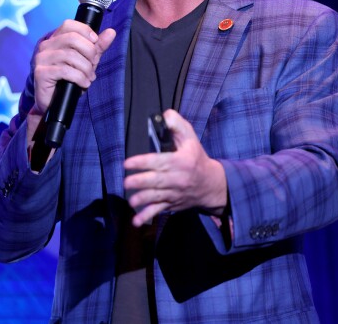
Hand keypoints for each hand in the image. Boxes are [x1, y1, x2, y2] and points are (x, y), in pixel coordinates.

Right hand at [31, 20, 116, 114]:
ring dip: (86, 68)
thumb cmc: (69, 79)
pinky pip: (66, 71)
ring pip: (71, 55)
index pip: (69, 24)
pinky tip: (83, 83)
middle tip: (94, 64)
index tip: (95, 43)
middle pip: (73, 38)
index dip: (85, 31)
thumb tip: (111, 32)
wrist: (54, 102)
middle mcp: (46, 46)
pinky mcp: (41, 73)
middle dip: (89, 52)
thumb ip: (97, 47)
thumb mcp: (86, 60)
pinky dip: (80, 78)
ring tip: (89, 77)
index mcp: (55, 39)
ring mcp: (42, 59)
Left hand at [123, 109, 226, 226]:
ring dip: (142, 200)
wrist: (211, 184)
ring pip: (156, 197)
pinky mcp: (171, 204)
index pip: (159, 161)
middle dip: (139, 182)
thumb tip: (163, 116)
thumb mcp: (190, 138)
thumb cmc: (196, 158)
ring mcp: (173, 193)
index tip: (127, 163)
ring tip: (131, 201)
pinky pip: (158, 211)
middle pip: (156, 181)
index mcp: (180, 161)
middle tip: (126, 182)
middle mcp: (176, 178)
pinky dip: (147, 217)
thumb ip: (177, 124)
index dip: (142, 162)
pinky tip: (136, 222)